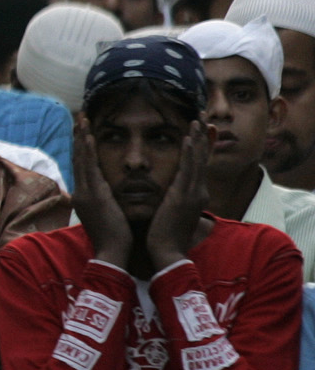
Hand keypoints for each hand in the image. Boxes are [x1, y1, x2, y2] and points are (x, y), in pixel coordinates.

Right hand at [71, 115, 134, 269]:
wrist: (111, 253)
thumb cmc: (114, 238)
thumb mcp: (107, 216)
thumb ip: (105, 203)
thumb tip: (108, 196)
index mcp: (86, 196)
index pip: (83, 167)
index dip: (82, 148)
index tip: (84, 132)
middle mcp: (82, 191)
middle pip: (78, 158)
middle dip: (79, 137)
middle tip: (80, 117)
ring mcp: (85, 192)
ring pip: (82, 159)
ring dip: (82, 138)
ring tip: (82, 120)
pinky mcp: (93, 194)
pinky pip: (90, 168)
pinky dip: (88, 152)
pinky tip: (89, 137)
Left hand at [146, 119, 210, 269]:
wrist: (166, 252)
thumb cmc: (166, 234)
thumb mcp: (172, 211)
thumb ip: (173, 198)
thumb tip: (170, 190)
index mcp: (193, 193)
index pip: (198, 164)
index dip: (200, 146)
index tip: (200, 129)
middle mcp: (197, 190)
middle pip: (202, 158)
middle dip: (203, 137)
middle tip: (204, 117)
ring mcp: (192, 193)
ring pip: (197, 160)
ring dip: (198, 139)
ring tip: (198, 120)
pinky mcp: (184, 196)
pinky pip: (188, 170)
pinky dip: (190, 153)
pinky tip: (189, 139)